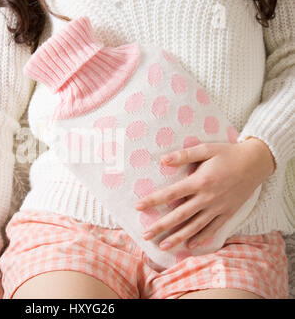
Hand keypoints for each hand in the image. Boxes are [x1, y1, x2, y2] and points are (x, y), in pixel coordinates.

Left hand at [135, 137, 275, 250]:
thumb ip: (184, 155)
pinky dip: (201, 237)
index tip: (138, 207)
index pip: (170, 193)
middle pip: (180, 215)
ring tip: (163, 246)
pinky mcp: (227, 213)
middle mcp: (207, 198)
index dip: (153, 201)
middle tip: (145, 235)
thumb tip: (162, 159)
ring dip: (178, 237)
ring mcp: (218, 208)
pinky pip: (213, 229)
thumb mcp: (206, 149)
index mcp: (200, 181)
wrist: (256, 162)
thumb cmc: (228, 153)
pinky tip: (190, 245)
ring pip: (194, 226)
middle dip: (161, 226)